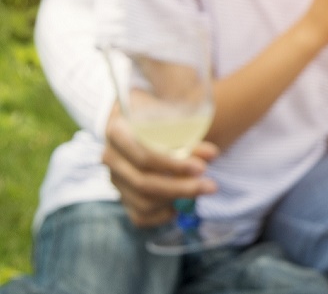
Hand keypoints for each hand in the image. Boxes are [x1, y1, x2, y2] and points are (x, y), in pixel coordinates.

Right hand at [100, 108, 218, 226]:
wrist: (134, 123)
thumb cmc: (157, 116)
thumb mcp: (170, 117)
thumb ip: (190, 136)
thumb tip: (212, 155)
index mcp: (118, 132)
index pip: (143, 156)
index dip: (173, 165)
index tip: (202, 168)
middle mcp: (111, 158)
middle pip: (143, 183)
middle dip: (180, 188)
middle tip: (211, 186)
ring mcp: (115, 179)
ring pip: (142, 202)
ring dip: (175, 201)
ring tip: (200, 191)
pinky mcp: (122, 195)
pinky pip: (138, 216)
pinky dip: (160, 216)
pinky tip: (179, 208)